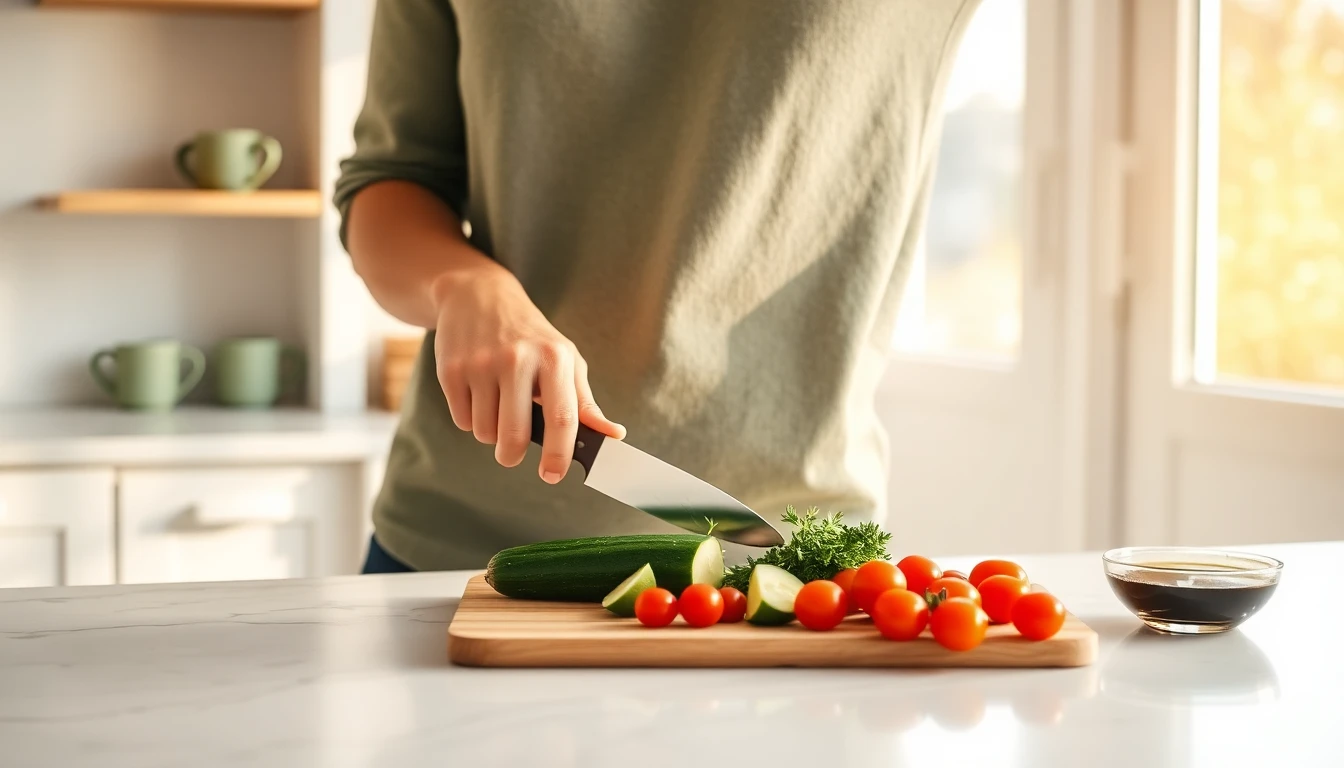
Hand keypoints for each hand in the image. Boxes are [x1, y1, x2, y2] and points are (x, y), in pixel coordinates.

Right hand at [430, 265, 625, 482]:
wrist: (478, 295)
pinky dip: (470, 419)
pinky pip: (462, 421)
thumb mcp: (564, 359)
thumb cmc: (530, 335)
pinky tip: (477, 394)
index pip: (562, 418)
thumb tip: (613, 436)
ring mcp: (481, 364)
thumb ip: (585, 402)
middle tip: (512, 454)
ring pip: (485, 432)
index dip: (559, 455)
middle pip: (515, 435)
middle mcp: (517, 359)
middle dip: (513, 455)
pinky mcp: (451, 370)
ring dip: (491, 432)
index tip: (553, 475)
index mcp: (554, 358)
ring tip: (496, 406)